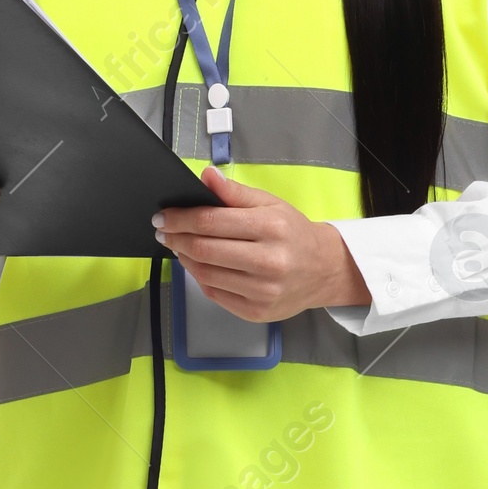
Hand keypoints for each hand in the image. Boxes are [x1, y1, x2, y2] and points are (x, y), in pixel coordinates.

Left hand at [152, 166, 369, 320]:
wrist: (323, 270)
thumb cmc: (293, 233)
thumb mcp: (270, 204)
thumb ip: (235, 192)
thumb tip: (206, 177)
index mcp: (272, 228)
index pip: (212, 222)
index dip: (181, 218)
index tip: (164, 216)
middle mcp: (269, 261)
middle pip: (205, 250)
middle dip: (177, 238)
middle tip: (164, 231)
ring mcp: (262, 290)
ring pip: (205, 274)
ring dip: (185, 258)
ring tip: (179, 246)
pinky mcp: (256, 311)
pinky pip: (215, 293)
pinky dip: (200, 277)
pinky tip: (198, 264)